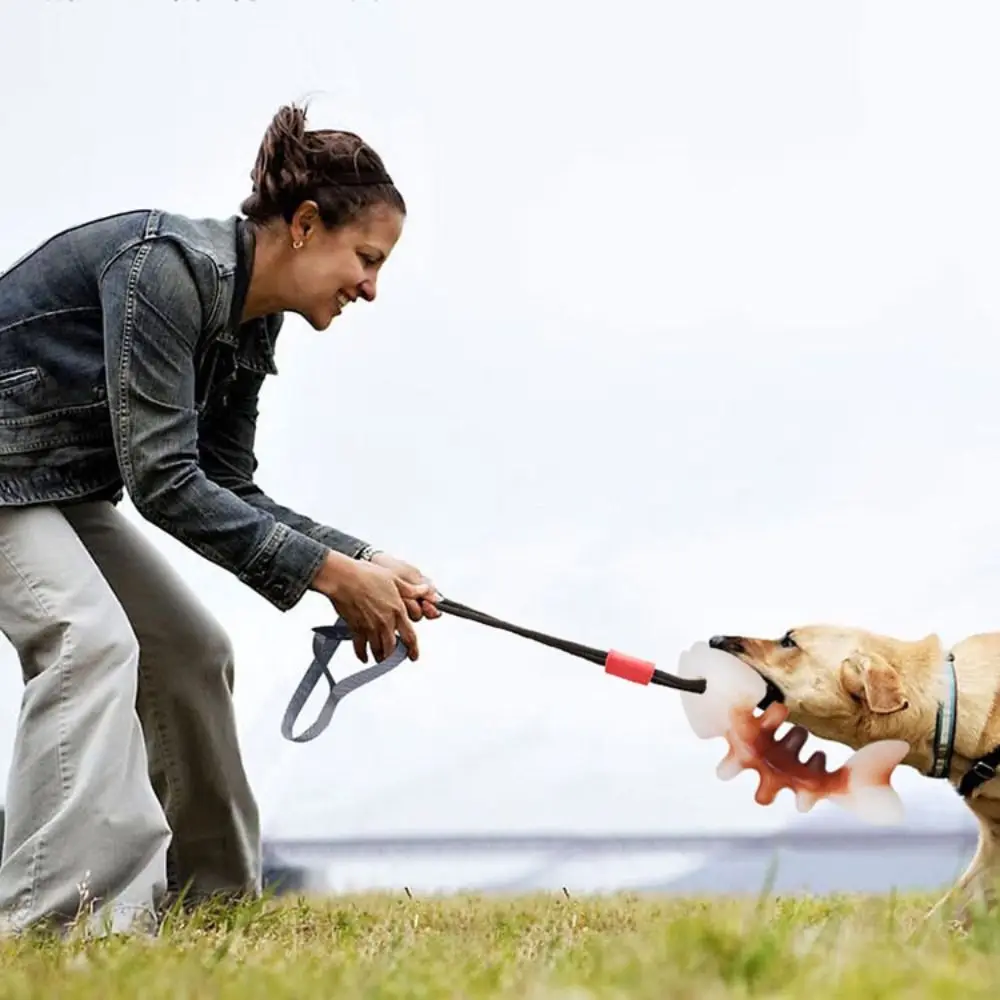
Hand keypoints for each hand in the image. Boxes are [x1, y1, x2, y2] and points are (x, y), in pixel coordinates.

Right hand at [310, 551, 430, 663]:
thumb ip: (412, 590)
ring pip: (378, 650)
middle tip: (395, 658)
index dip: (413, 650)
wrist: (344, 578)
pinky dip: (362, 654)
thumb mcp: (395, 579)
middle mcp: (385, 622)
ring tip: (381, 658)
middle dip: (394, 656)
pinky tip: (364, 656)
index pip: (410, 636)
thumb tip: (425, 591)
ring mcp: (370, 627)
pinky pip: (360, 647)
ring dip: (380, 656)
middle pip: (392, 647)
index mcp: (397, 610)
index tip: (413, 655)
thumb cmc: (366, 575)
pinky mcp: (355, 628)